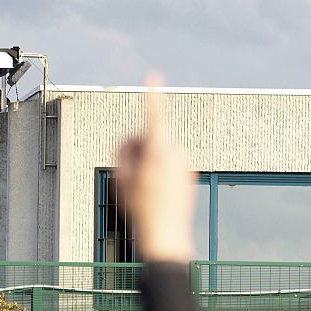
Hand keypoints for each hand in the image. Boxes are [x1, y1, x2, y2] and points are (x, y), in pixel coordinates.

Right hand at [114, 74, 194, 262]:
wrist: (167, 235)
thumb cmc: (141, 209)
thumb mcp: (121, 178)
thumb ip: (123, 151)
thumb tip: (132, 140)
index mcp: (159, 151)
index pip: (154, 116)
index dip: (152, 94)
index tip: (152, 75)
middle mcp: (176, 152)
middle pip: (150, 137)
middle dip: (136, 148)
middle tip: (126, 174)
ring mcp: (185, 162)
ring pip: (159, 150)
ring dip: (147, 161)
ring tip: (143, 189)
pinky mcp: (189, 172)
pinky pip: (168, 162)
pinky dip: (159, 170)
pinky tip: (155, 193)